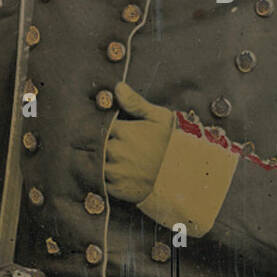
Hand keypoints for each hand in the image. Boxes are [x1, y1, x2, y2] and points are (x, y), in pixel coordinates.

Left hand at [104, 82, 173, 202]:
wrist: (182, 176)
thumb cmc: (170, 144)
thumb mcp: (159, 118)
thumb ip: (136, 102)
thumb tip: (117, 87)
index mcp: (124, 131)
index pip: (99, 125)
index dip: (99, 126)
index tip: (103, 128)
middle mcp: (116, 151)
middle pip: (95, 144)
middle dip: (97, 143)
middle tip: (103, 144)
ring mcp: (115, 172)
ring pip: (94, 163)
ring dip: (96, 161)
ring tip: (105, 159)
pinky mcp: (116, 189)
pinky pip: (99, 182)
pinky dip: (100, 178)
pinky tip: (108, 174)